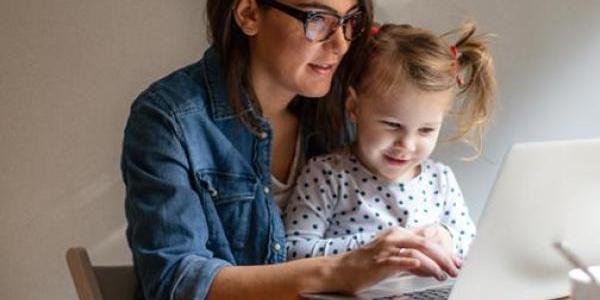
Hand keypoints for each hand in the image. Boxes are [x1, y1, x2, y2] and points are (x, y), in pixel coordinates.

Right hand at [332, 227, 458, 293]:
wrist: (341, 270)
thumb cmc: (366, 264)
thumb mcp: (392, 256)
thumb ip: (410, 255)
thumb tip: (431, 261)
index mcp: (398, 234)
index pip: (428, 240)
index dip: (445, 250)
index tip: (458, 261)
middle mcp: (393, 237)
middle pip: (426, 244)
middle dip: (444, 257)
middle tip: (456, 269)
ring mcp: (386, 249)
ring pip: (417, 251)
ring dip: (434, 264)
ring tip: (443, 274)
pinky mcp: (379, 262)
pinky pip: (399, 260)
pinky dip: (412, 262)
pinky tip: (423, 267)